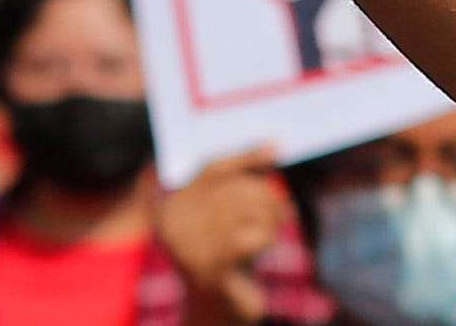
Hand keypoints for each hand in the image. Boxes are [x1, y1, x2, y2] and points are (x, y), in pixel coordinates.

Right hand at [155, 149, 291, 325]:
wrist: (217, 310)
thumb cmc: (226, 256)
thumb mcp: (229, 216)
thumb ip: (242, 179)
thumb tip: (273, 145)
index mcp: (170, 207)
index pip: (210, 168)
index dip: (245, 157)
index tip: (276, 148)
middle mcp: (172, 226)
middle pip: (234, 187)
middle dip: (268, 195)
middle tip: (285, 210)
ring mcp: (189, 249)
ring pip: (247, 209)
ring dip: (272, 218)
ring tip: (275, 229)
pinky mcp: (211, 270)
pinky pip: (253, 237)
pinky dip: (270, 236)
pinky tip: (269, 244)